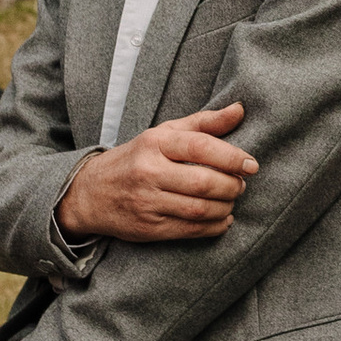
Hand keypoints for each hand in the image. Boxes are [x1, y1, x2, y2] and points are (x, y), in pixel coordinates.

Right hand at [59, 105, 254, 242]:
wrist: (89, 193)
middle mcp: (149, 172)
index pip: (200, 147)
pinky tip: (222, 219)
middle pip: (204, 182)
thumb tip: (240, 110)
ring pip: (200, 209)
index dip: (232, 157)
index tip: (251, 164)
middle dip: (232, 185)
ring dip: (226, 207)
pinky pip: (190, 230)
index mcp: (155, 143)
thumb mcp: (163, 133)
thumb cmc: (135, 158)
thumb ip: (203, 122)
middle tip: (241, 183)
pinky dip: (214, 227)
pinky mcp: (149, 228)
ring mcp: (147, 202)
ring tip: (231, 199)